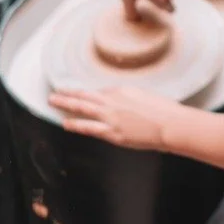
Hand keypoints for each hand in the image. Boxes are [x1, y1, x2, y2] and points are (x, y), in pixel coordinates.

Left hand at [49, 87, 180, 149]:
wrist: (170, 124)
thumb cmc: (165, 112)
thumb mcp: (147, 97)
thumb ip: (133, 99)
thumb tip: (127, 105)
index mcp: (123, 90)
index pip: (101, 92)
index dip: (89, 94)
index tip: (81, 94)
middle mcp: (113, 101)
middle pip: (85, 95)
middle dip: (69, 93)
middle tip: (55, 92)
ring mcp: (111, 116)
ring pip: (82, 107)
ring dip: (66, 104)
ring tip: (53, 101)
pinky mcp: (112, 132)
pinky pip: (89, 127)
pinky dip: (76, 125)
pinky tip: (66, 124)